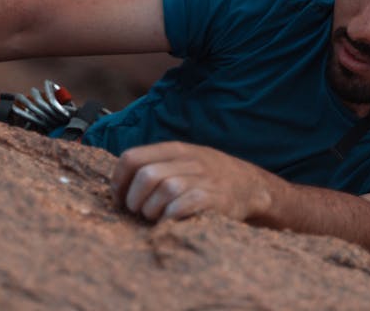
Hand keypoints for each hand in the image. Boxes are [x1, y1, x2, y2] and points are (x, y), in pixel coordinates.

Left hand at [111, 141, 278, 221]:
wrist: (250, 186)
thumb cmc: (210, 177)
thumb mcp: (186, 160)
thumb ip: (157, 164)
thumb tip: (119, 184)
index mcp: (175, 149)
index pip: (132, 157)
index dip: (119, 180)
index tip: (119, 197)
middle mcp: (188, 160)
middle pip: (145, 175)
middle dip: (134, 199)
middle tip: (138, 210)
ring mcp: (201, 178)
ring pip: (162, 190)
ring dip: (151, 210)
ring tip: (154, 216)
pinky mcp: (212, 198)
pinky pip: (180, 207)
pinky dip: (169, 217)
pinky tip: (169, 220)